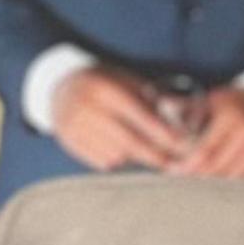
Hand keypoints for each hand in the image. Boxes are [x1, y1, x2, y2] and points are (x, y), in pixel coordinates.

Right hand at [52, 64, 192, 171]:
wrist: (61, 89)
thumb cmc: (103, 84)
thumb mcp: (124, 80)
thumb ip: (148, 99)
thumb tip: (176, 124)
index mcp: (105, 90)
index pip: (140, 115)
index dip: (163, 132)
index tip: (182, 143)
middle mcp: (88, 109)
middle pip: (129, 142)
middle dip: (155, 155)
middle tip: (174, 164)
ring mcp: (76, 129)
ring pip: (117, 155)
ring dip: (135, 156)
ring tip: (141, 147)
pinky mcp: (71, 144)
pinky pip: (103, 162)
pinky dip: (117, 159)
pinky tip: (117, 147)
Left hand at [169, 85, 243, 178]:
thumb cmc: (234, 104)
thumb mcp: (212, 100)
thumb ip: (187, 107)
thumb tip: (162, 105)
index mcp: (232, 116)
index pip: (205, 151)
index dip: (187, 165)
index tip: (173, 171)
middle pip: (216, 168)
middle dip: (195, 176)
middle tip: (180, 179)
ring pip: (229, 177)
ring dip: (210, 182)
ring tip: (194, 180)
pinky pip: (242, 179)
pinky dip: (227, 182)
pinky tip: (214, 180)